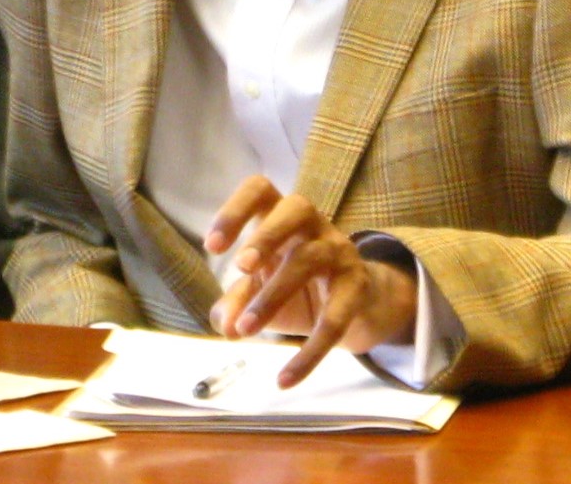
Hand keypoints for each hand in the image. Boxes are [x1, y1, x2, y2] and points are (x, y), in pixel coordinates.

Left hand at [203, 176, 417, 387]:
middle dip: (267, 235)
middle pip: (296, 208)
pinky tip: (285, 379)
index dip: (235, 210)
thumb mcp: (259, 292)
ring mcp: (340, 252)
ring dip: (274, 294)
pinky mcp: (357, 287)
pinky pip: (336, 317)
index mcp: (280, 217)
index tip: (212, 246)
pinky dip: (309, 352)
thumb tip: (226, 324)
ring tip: (245, 331)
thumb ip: (236, 303)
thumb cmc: (293, 287)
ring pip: (311, 259)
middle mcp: (313, 225)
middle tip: (241, 268)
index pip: (260, 190)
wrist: (354, 308)